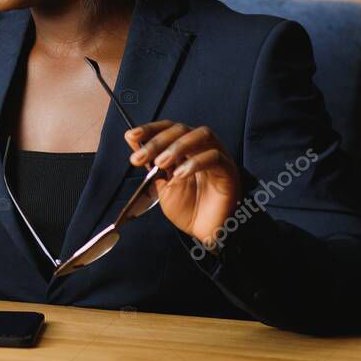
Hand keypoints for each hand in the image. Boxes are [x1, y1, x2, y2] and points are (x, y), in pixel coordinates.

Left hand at [124, 121, 240, 245]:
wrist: (205, 232)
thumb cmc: (187, 208)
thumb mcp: (161, 185)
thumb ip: (151, 165)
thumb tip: (135, 143)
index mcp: (184, 148)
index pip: (168, 128)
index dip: (150, 129)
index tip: (132, 136)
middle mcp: (200, 147)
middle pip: (181, 129)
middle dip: (157, 141)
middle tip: (141, 156)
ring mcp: (217, 155)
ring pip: (201, 135)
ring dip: (177, 146)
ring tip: (161, 162)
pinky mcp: (228, 169)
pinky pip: (214, 157)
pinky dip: (194, 163)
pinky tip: (180, 174)